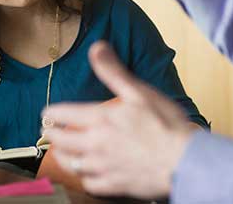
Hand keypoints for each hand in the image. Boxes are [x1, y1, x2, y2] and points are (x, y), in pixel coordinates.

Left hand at [42, 41, 197, 198]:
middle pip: (59, 141)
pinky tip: (85, 174)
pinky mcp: (113, 185)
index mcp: (99, 118)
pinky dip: (83, 178)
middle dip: (51, 134)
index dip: (51, 112)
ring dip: (63, 156)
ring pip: (70, 164)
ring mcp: (102, 167)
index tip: (48, 112)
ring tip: (62, 151)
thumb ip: (113, 71)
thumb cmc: (166, 125)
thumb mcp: (139, 91)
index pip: (61, 114)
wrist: (184, 162)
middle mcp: (95, 144)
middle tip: (49, 131)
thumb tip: (97, 48)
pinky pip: (89, 184)